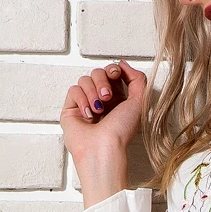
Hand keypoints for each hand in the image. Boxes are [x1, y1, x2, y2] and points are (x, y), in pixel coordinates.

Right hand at [60, 60, 146, 186]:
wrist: (103, 147)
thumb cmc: (121, 131)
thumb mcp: (139, 102)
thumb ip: (137, 79)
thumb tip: (123, 64)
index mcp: (119, 99)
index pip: (112, 73)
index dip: (113, 70)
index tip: (116, 74)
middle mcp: (102, 101)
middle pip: (98, 72)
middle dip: (103, 81)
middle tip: (107, 96)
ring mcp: (86, 104)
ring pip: (85, 79)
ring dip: (93, 92)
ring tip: (98, 110)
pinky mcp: (71, 109)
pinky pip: (73, 90)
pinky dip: (82, 100)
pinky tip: (88, 115)